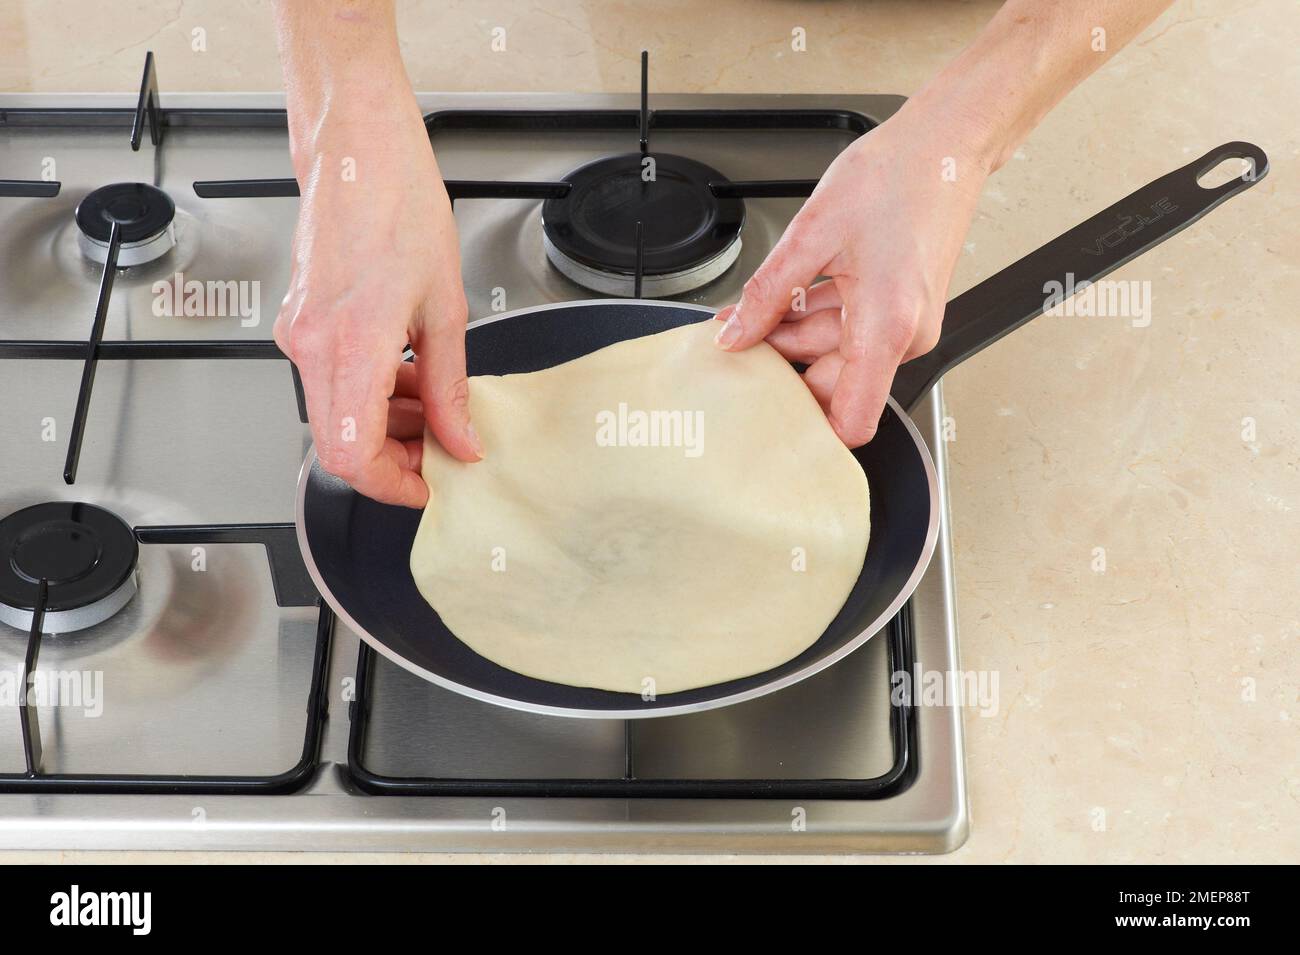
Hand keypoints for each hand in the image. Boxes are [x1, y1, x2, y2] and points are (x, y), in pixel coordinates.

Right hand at [274, 92, 480, 507]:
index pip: (352, 455)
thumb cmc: (400, 206)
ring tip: (434, 408)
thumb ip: (450, 387)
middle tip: (440, 450)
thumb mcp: (447, 308)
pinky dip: (371, 394)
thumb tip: (461, 439)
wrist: (357, 152)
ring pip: (335, 416)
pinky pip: (331, 382)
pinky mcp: (299, 323)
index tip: (426, 487)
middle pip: (339, 445)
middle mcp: (311, 345)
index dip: (391, 485)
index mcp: (350, 344)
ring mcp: (298, 334)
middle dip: (393, 459)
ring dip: (385, 426)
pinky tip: (408, 376)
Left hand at [713, 107, 988, 444]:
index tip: (768, 422)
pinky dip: (813, 317)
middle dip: (782, 365)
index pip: (852, 421)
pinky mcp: (899, 309)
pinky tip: (782, 297)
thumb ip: (767, 292)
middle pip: (832, 383)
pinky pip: (848, 330)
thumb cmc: (898, 178)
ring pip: (834, 354)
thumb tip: (734, 334)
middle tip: (737, 340)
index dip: (810, 432)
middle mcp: (903, 336)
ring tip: (752, 310)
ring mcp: (904, 324)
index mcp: (887, 327)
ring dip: (791, 336)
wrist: (944, 145)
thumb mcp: (811, 234)